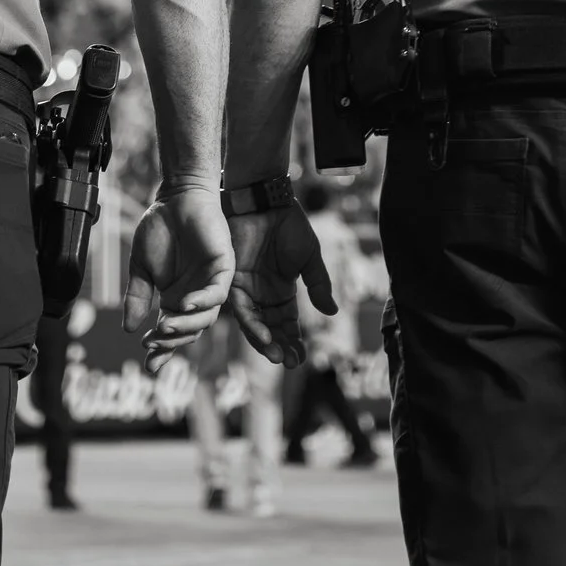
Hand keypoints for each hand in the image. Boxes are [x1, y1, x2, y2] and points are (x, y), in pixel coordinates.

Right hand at [124, 186, 233, 370]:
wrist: (174, 197)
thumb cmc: (159, 227)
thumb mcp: (141, 267)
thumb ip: (137, 297)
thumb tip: (128, 329)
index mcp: (175, 299)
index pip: (172, 332)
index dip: (162, 350)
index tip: (148, 365)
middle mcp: (196, 297)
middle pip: (191, 331)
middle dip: (173, 343)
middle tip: (153, 347)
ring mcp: (211, 284)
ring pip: (206, 318)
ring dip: (186, 326)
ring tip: (165, 327)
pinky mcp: (224, 268)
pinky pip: (218, 293)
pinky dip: (202, 302)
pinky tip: (184, 305)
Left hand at [227, 205, 336, 366]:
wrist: (267, 202)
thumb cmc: (289, 225)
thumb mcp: (310, 258)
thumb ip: (318, 285)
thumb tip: (332, 313)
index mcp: (282, 292)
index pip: (288, 325)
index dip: (294, 342)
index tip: (302, 358)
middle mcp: (263, 296)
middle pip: (270, 330)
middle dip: (279, 348)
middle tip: (288, 363)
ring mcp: (248, 290)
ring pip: (254, 324)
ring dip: (264, 342)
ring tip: (276, 356)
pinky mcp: (233, 281)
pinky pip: (240, 308)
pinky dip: (251, 324)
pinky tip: (263, 336)